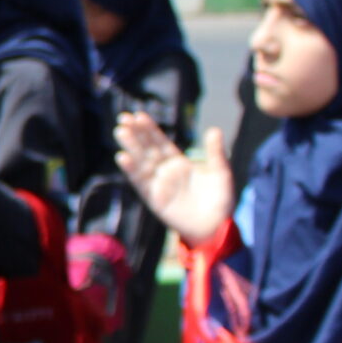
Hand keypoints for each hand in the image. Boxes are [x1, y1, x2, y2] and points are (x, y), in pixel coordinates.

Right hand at [117, 117, 233, 245]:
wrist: (216, 227)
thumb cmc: (220, 201)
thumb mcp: (221, 173)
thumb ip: (215, 152)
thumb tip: (214, 129)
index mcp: (179, 162)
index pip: (161, 142)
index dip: (150, 129)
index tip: (139, 115)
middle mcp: (165, 171)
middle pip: (147, 148)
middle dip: (135, 133)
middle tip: (123, 118)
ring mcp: (158, 184)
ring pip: (141, 162)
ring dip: (130, 147)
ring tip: (120, 131)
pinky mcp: (153, 198)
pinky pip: (140, 182)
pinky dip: (131, 170)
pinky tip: (122, 157)